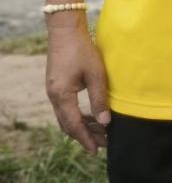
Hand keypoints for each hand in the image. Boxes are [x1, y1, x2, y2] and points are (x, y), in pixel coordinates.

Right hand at [45, 19, 109, 153]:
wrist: (65, 31)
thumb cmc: (82, 50)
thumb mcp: (95, 74)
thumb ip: (99, 99)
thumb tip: (106, 122)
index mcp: (61, 96)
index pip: (74, 125)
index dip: (85, 139)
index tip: (95, 150)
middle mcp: (54, 97)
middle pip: (68, 124)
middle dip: (84, 136)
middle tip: (101, 145)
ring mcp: (54, 91)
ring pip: (66, 117)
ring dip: (82, 126)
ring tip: (100, 133)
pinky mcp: (57, 86)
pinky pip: (66, 107)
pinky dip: (79, 115)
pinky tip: (92, 117)